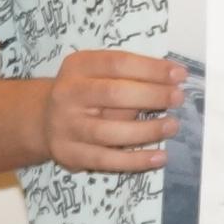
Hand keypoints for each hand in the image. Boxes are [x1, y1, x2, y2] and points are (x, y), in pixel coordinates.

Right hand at [41, 49, 181, 171]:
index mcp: (78, 66)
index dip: (151, 69)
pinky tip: (159, 156)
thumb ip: (130, 76)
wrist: (44, 120)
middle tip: (178, 98)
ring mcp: (66, 126)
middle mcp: (67, 94)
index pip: (118, 63)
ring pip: (110, 131)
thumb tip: (173, 82)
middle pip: (113, 94)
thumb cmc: (87, 93)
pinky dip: (136, 160)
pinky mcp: (70, 154)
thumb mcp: (99, 74)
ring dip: (147, 130)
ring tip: (172, 126)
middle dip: (151, 95)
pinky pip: (107, 160)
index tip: (179, 74)